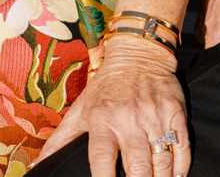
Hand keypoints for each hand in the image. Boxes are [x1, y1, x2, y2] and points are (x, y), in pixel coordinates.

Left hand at [37, 36, 188, 176]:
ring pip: (162, 160)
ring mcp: (154, 116)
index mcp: (102, 120)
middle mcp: (129, 119)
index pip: (102, 160)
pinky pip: (181, 146)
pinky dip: (181, 166)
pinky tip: (176, 176)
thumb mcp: (80, 109)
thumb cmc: (105, 88)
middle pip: (137, 166)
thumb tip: (38, 166)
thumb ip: (60, 140)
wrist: (139, 54)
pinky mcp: (175, 111)